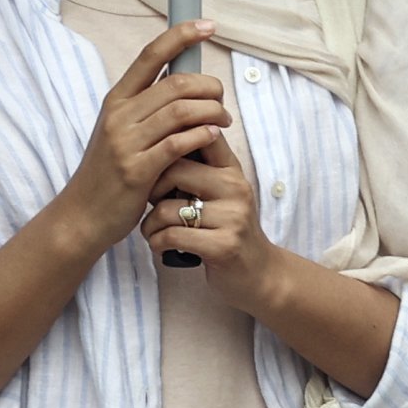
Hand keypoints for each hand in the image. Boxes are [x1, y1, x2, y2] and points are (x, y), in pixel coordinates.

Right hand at [54, 27, 230, 259]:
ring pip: (182, 110)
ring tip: (224, 121)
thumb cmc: (109, 172)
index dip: (181, 35)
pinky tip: (214, 136)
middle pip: (176, 83)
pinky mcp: (137, 170)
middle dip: (209, 87)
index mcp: (116, 100)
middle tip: (222, 101)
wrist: (82, 215)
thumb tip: (185, 82)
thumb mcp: (120, 131)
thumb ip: (147, 107)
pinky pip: (179, 143)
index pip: (150, 54)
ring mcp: (126, 142)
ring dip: (213, 112)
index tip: (208, 26)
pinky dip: (202, 135)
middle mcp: (119, 115)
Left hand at [145, 122, 266, 296]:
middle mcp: (235, 188)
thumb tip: (162, 137)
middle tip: (151, 204)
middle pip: (175, 169)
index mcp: (232, 169)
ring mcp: (232, 217)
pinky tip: (160, 246)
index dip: (172, 139)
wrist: (257, 273)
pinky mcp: (223, 246)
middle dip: (152, 189)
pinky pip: (171, 236)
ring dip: (150, 224)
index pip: (202, 135)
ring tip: (153, 231)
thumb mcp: (221, 192)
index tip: (156, 159)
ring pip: (167, 208)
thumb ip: (200, 167)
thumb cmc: (227, 228)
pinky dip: (156, 243)